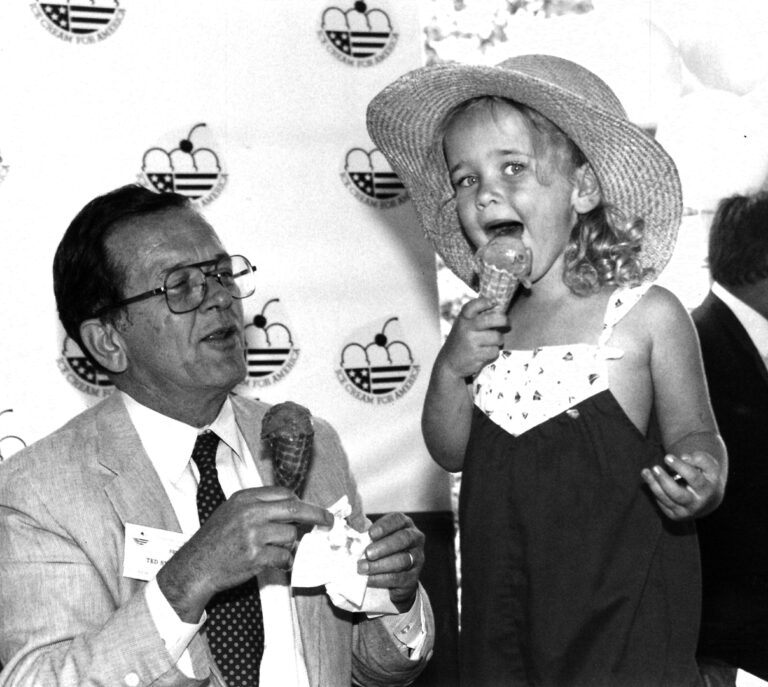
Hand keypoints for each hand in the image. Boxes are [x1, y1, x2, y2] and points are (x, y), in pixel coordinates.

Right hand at [158, 486, 331, 620]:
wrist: (196, 566)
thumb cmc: (214, 540)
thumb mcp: (231, 510)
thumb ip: (258, 506)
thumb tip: (291, 507)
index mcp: (245, 498)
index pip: (284, 493)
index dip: (301, 502)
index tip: (312, 509)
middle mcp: (250, 512)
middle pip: (295, 508)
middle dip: (316, 515)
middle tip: (328, 521)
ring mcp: (253, 534)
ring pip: (291, 536)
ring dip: (289, 546)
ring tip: (274, 551)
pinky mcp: (256, 556)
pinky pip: (284, 557)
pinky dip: (284, 563)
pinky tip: (274, 564)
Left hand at [357, 512, 424, 612]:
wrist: (395, 577)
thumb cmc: (381, 551)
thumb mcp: (376, 538)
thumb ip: (365, 534)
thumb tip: (345, 533)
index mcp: (405, 524)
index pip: (398, 520)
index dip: (385, 526)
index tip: (370, 534)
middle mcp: (415, 539)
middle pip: (404, 538)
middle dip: (384, 546)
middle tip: (367, 553)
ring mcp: (417, 558)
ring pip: (402, 560)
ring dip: (380, 565)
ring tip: (362, 568)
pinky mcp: (413, 578)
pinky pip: (398, 578)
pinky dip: (381, 579)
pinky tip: (368, 580)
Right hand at [440, 297, 508, 378]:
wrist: (449, 362)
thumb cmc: (462, 340)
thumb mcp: (463, 324)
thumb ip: (477, 316)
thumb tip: (499, 307)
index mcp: (463, 318)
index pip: (475, 305)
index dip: (486, 302)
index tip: (493, 303)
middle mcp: (466, 328)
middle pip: (493, 319)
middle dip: (504, 320)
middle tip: (507, 323)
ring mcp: (471, 341)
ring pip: (497, 337)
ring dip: (498, 340)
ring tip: (490, 342)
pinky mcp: (476, 354)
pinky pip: (495, 350)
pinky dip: (493, 352)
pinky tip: (484, 352)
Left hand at [641, 451, 722, 519]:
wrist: (709, 499)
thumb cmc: (706, 476)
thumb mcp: (709, 465)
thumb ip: (700, 459)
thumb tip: (684, 457)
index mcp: (708, 490)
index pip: (693, 478)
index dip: (679, 466)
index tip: (667, 457)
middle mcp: (698, 504)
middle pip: (678, 494)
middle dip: (664, 480)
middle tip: (655, 467)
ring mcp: (686, 512)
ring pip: (667, 500)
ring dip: (653, 485)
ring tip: (645, 471)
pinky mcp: (676, 516)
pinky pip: (662, 503)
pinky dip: (655, 491)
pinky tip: (650, 479)